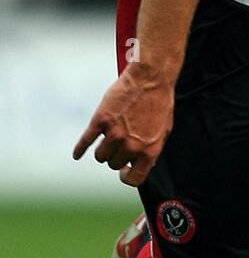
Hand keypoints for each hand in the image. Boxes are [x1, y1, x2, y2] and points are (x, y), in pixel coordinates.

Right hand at [73, 65, 174, 186]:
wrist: (150, 78)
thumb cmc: (159, 103)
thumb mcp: (163, 131)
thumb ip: (153, 150)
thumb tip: (146, 166)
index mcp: (149, 151)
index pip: (134, 179)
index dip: (126, 176)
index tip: (123, 170)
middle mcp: (131, 146)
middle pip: (113, 164)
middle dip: (115, 156)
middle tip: (119, 144)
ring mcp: (115, 133)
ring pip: (100, 156)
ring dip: (103, 150)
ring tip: (107, 140)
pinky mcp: (101, 120)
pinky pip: (86, 141)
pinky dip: (80, 149)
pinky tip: (77, 154)